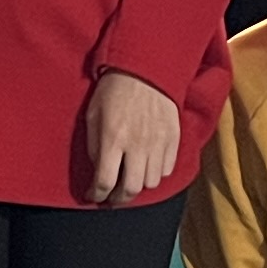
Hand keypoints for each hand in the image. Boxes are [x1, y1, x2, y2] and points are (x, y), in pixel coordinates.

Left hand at [80, 72, 182, 206]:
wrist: (145, 69)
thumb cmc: (113, 90)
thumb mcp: (93, 116)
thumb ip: (94, 146)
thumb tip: (98, 171)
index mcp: (113, 139)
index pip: (105, 182)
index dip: (97, 195)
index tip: (94, 196)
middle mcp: (137, 146)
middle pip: (131, 189)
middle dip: (118, 198)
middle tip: (112, 197)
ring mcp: (158, 143)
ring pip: (151, 182)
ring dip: (138, 186)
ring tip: (130, 180)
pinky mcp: (173, 139)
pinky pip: (166, 169)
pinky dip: (155, 173)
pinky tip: (146, 167)